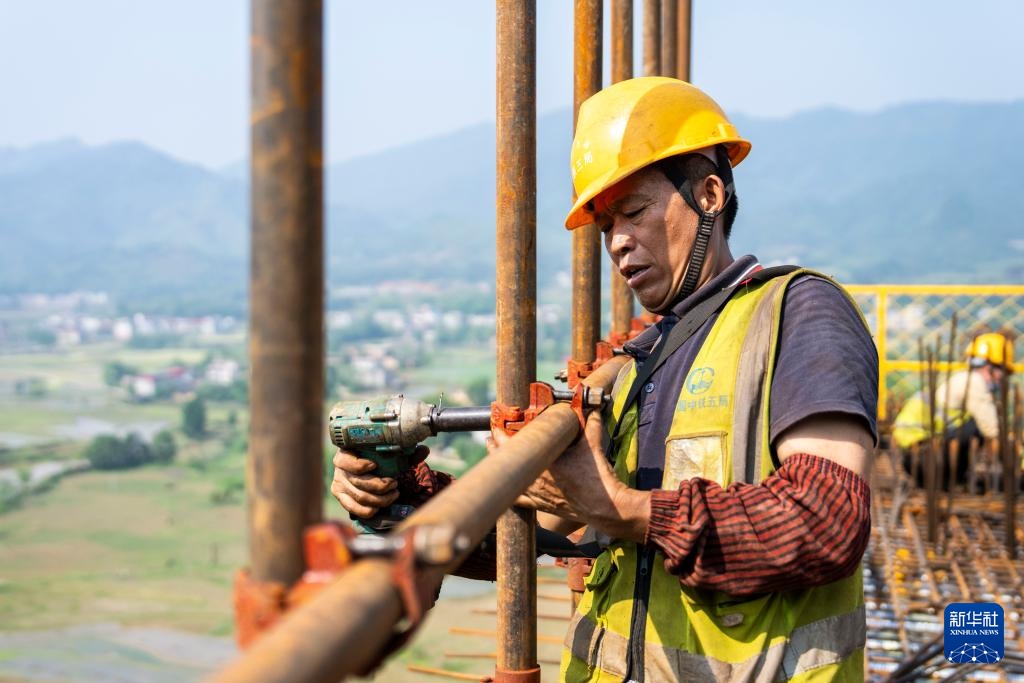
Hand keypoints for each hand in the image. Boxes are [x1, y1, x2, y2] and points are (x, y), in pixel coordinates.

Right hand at [329, 445, 427, 518]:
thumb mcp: (388, 452)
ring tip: (394, 494)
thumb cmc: (377, 457)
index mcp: (346, 454)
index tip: (375, 465)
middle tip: (395, 484)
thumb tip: (423, 450)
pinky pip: (355, 510)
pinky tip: (381, 506)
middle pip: (358, 482)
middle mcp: (339, 470)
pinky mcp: (342, 499)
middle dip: (380, 486)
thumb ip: (405, 451)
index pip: (346, 461)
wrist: (366, 469)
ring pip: (360, 497)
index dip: (359, 465)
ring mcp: (339, 486)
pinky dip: (370, 510)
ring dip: (380, 499)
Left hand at [493, 412, 649, 541]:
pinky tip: (506, 487)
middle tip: (492, 436)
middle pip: (503, 459)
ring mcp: (535, 494)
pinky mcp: (541, 506)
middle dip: (496, 446)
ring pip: (507, 479)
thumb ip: (591, 422)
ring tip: (494, 454)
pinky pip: (519, 501)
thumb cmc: (597, 476)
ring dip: (500, 465)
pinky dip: (511, 492)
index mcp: (543, 460)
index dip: (499, 431)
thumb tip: (592, 407)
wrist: (605, 506)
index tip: (495, 422)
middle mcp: (534, 478)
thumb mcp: (593, 443)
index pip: (510, 442)